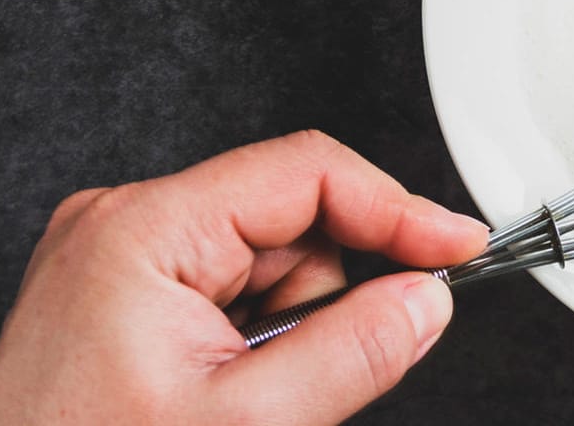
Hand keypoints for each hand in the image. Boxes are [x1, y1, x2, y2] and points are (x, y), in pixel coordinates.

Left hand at [0, 131, 492, 425]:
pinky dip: (253, 344)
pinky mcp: (120, 299)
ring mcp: (117, 261)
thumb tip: (425, 301)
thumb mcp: (245, 424)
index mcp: (143, 230)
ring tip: (239, 400)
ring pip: (268, 264)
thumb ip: (353, 353)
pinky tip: (221, 395)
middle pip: (292, 222)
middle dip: (322, 299)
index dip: (398, 209)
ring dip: (287, 331)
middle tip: (295, 379)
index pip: (308, 173)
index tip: (457, 248)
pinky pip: (231, 295)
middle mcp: (123, 226)